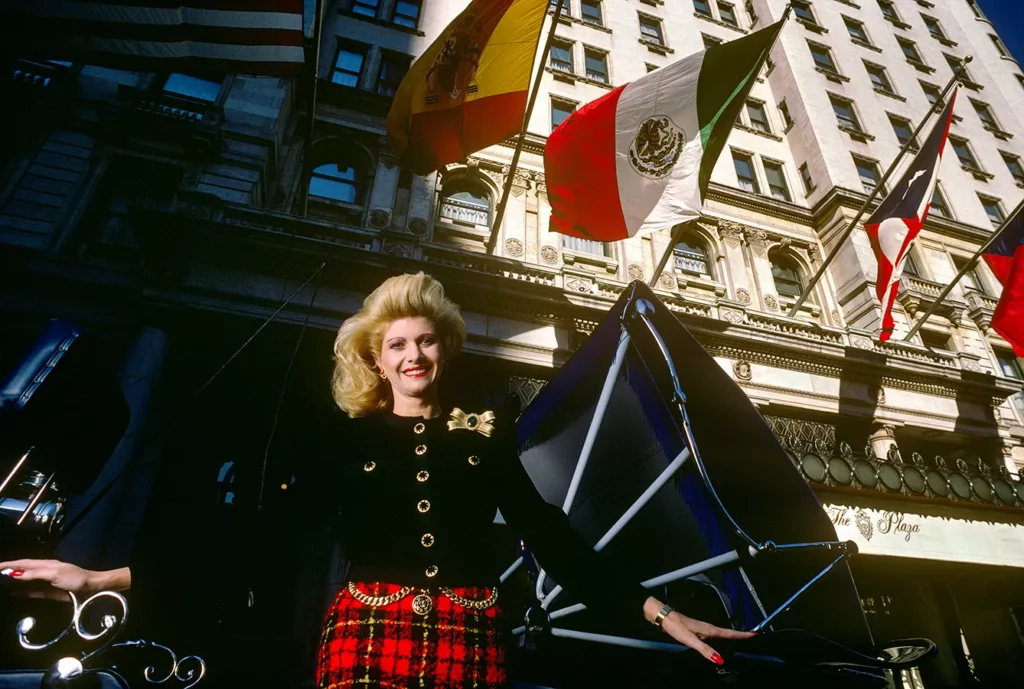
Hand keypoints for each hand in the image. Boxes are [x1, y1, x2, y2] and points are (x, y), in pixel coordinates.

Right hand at [0, 559, 129, 600]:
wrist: (91, 588)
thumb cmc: (75, 578)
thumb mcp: (54, 574)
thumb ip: (35, 574)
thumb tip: (16, 574)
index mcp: (45, 564)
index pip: (23, 563)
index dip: (9, 565)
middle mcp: (43, 572)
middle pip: (22, 571)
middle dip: (8, 572)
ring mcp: (45, 582)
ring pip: (25, 582)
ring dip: (12, 583)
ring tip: (0, 585)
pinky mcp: (47, 593)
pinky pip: (31, 592)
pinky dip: (21, 592)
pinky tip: (12, 593)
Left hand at [643, 596, 753, 664]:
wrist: (663, 617)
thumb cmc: (676, 626)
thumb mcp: (690, 639)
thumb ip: (704, 650)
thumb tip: (719, 660)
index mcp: (709, 629)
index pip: (729, 633)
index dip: (742, 634)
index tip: (755, 634)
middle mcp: (708, 628)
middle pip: (728, 634)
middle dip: (740, 636)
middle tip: (752, 639)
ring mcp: (702, 630)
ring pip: (721, 635)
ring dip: (731, 638)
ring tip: (741, 642)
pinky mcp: (697, 631)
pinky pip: (714, 637)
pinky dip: (721, 640)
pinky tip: (719, 645)